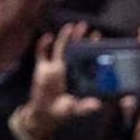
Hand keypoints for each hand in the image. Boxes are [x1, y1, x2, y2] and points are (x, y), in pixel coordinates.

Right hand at [19, 23, 108, 139]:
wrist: (45, 114)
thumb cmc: (63, 110)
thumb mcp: (75, 109)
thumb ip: (85, 107)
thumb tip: (97, 105)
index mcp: (78, 74)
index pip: (86, 56)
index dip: (91, 45)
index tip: (97, 35)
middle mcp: (68, 67)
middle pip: (74, 48)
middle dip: (79, 37)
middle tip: (84, 25)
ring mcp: (54, 67)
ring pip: (60, 48)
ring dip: (64, 37)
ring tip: (70, 26)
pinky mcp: (42, 69)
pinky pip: (42, 54)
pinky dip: (43, 45)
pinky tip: (48, 37)